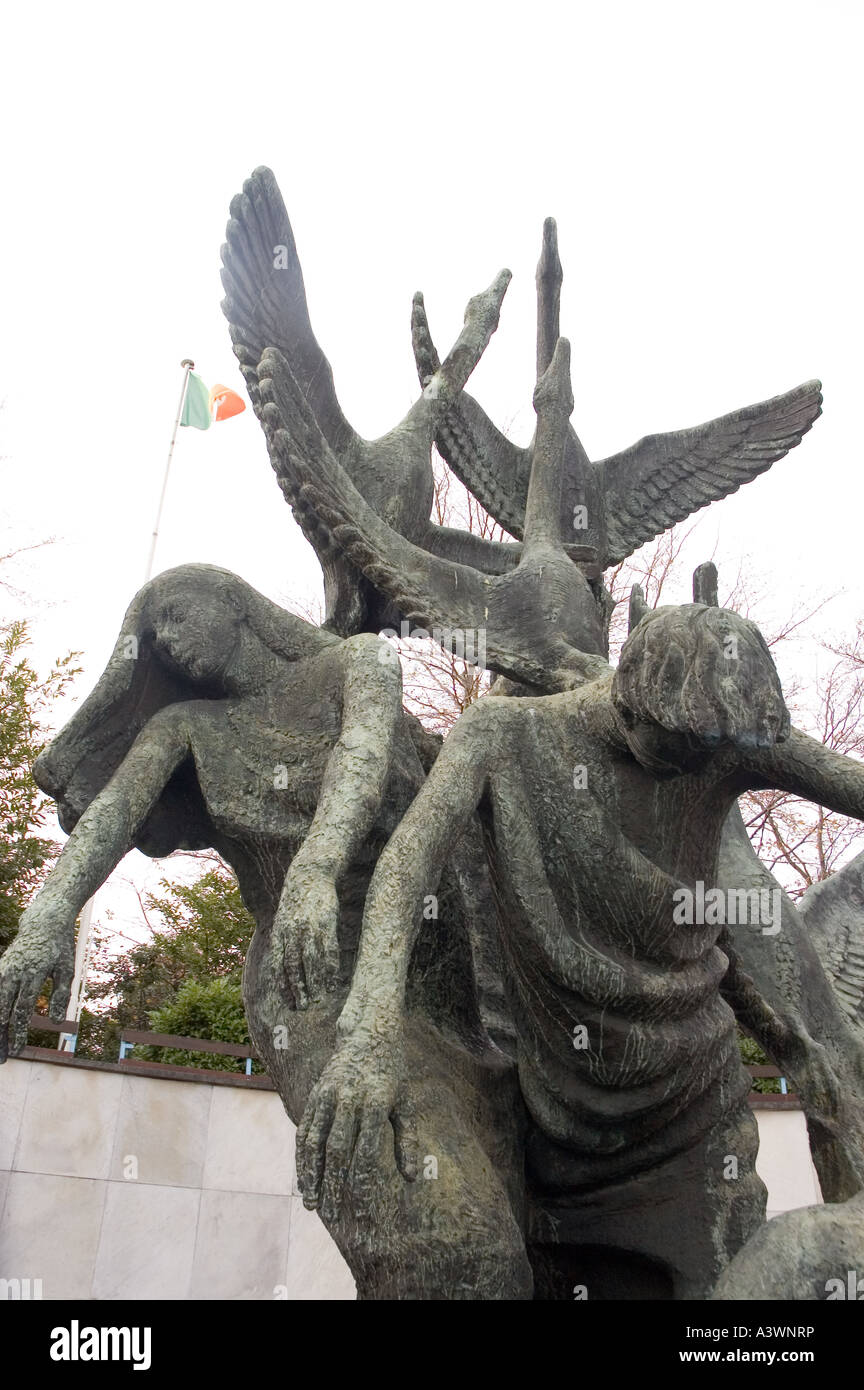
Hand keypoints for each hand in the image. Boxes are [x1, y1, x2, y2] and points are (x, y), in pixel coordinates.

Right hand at [0, 897, 74, 1061]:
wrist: (43, 922)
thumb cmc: (59, 949)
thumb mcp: (67, 969)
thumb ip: (61, 996)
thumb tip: (56, 1023)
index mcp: (33, 973)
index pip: (22, 1009)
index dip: (19, 1032)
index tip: (18, 1051)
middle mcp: (13, 972)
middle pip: (2, 1011)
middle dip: (0, 1038)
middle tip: (3, 1060)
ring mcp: (3, 970)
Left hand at [272, 863, 340, 1009]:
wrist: (310, 872)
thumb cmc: (298, 900)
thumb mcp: (285, 919)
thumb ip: (284, 940)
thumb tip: (282, 963)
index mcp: (280, 933)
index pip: (277, 966)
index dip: (282, 986)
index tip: (288, 1003)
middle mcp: (292, 933)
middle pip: (293, 967)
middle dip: (297, 989)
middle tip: (303, 1008)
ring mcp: (309, 928)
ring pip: (311, 961)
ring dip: (315, 982)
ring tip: (319, 999)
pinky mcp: (326, 922)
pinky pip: (328, 949)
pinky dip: (331, 966)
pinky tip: (334, 979)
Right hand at [296, 1024, 417, 1224]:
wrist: (369, 1031)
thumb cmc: (392, 1072)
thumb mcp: (405, 1102)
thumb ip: (407, 1140)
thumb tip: (412, 1177)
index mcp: (376, 1103)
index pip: (366, 1153)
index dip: (363, 1185)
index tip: (362, 1212)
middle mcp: (350, 1099)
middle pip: (337, 1151)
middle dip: (333, 1186)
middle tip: (331, 1216)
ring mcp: (329, 1094)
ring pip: (315, 1141)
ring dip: (311, 1175)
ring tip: (311, 1204)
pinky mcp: (316, 1093)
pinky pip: (305, 1128)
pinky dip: (302, 1155)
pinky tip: (303, 1176)